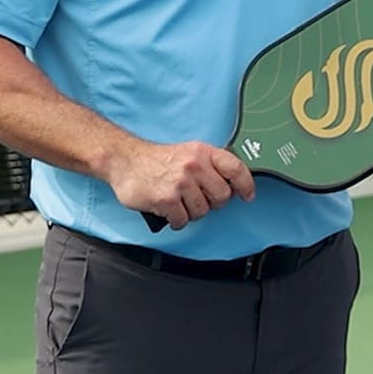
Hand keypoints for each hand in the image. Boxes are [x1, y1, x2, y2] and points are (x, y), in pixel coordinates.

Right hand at [111, 140, 256, 229]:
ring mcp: (181, 183)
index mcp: (203, 152)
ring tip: (179, 201)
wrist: (125, 161)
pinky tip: (169, 209)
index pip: (236, 168)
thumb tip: (232, 182)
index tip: (247, 195)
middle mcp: (194, 166)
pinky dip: (177, 219)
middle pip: (222, 196)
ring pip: (202, 211)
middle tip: (199, 198)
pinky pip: (183, 220)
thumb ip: (209, 164)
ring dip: (192, 211)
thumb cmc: (157, 159)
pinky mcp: (167, 200)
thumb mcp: (188, 152)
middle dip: (213, 202)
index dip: (246, 184)